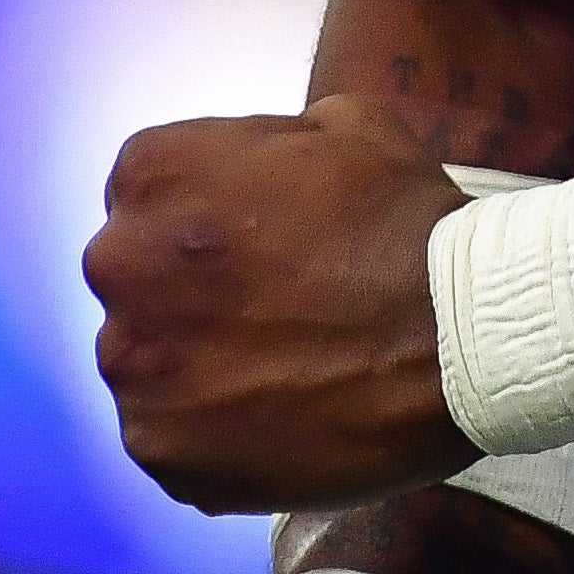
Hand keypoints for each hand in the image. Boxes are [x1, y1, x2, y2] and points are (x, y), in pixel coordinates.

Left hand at [87, 93, 477, 514]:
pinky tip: (276, 416)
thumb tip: (262, 166)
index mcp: (149, 174)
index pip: (149, 190)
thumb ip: (271, 140)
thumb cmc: (402, 222)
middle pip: (138, 274)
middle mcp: (117, 265)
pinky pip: (171, 434)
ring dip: (195, 361)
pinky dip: (211, 431)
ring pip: (149, 359)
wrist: (456, 341)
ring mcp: (133, 368)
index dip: (208, 212)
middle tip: (271, 305)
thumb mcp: (346, 123)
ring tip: (279, 369)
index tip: (258, 237)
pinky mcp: (160, 450)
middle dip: (189, 287)